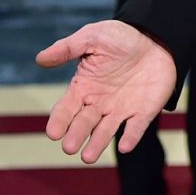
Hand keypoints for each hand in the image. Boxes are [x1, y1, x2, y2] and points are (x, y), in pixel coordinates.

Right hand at [36, 20, 177, 163]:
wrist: (155, 38)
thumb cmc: (120, 38)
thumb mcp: (93, 37)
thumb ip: (68, 48)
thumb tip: (40, 59)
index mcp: (83, 88)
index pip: (66, 108)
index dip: (59, 120)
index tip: (53, 133)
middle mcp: (99, 103)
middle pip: (84, 123)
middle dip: (76, 135)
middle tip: (69, 148)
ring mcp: (121, 109)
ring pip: (106, 131)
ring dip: (98, 143)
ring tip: (88, 157)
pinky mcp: (143, 111)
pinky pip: (135, 127)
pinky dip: (130, 137)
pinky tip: (125, 146)